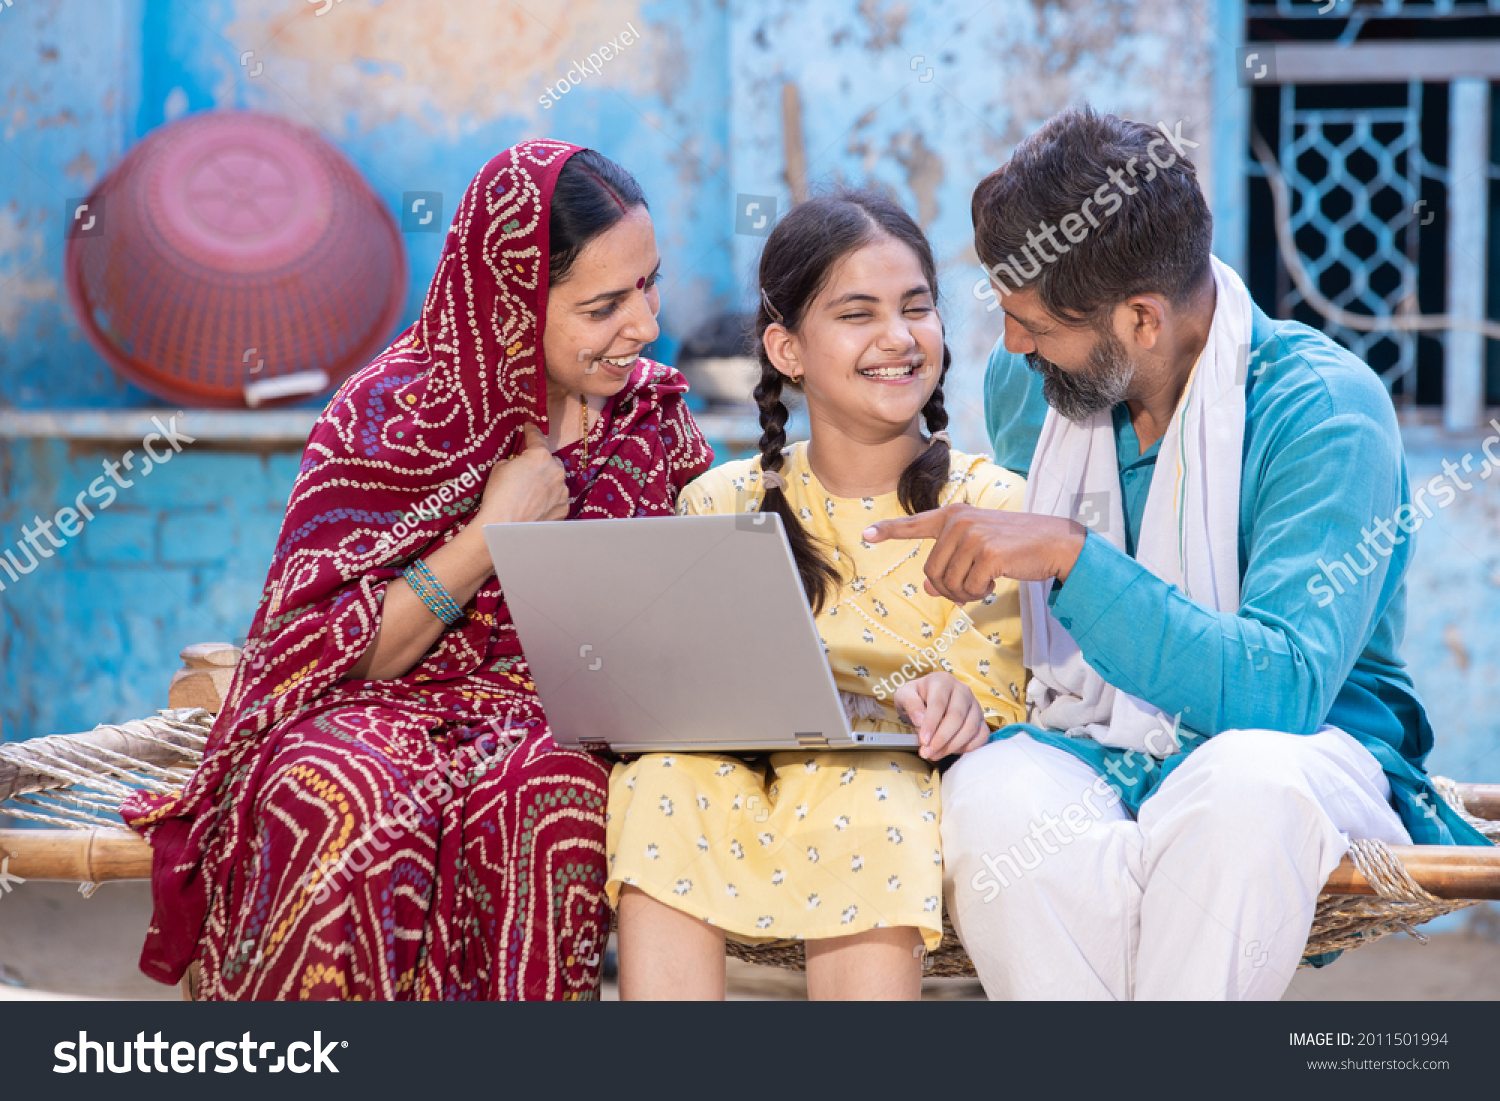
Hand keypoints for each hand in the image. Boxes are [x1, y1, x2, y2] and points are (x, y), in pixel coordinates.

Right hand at [477, 423, 569, 524]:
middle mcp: (556, 471)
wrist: (504, 526)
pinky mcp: (563, 509)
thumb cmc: (499, 495)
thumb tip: (520, 465)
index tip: (530, 427)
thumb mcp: (500, 468)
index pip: (537, 438)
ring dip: (547, 483)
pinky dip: (550, 500)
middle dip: (541, 464)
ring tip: (531, 493)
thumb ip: (515, 461)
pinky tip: (537, 506)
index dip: (532, 431)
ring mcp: (562, 491)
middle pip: (551, 461)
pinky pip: (557, 499)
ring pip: (557, 481)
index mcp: (540, 456)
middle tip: (528, 472)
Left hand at [863, 504, 1086, 603]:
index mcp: (954, 515)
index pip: (915, 523)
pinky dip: (980, 592)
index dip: (889, 530)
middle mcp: (959, 521)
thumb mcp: (979, 550)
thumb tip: (930, 588)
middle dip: (949, 589)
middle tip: (971, 588)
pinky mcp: (987, 553)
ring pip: (948, 583)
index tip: (866, 534)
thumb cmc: (1015, 545)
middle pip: (932, 572)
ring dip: (965, 593)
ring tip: (984, 583)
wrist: (1054, 542)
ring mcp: (972, 535)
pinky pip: (968, 588)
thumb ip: (951, 563)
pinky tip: (995, 580)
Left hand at [894, 672, 987, 759]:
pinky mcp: (981, 718)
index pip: (939, 704)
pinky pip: (982, 735)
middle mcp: (962, 690)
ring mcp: (975, 704)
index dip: (931, 724)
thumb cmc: (916, 697)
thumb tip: (920, 720)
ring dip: (952, 746)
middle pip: (956, 717)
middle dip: (941, 739)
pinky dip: (968, 747)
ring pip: (970, 728)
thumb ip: (911, 704)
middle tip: (927, 752)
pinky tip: (951, 751)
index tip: (923, 741)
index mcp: (942, 681)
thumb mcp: (904, 696)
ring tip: (935, 754)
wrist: (927, 698)